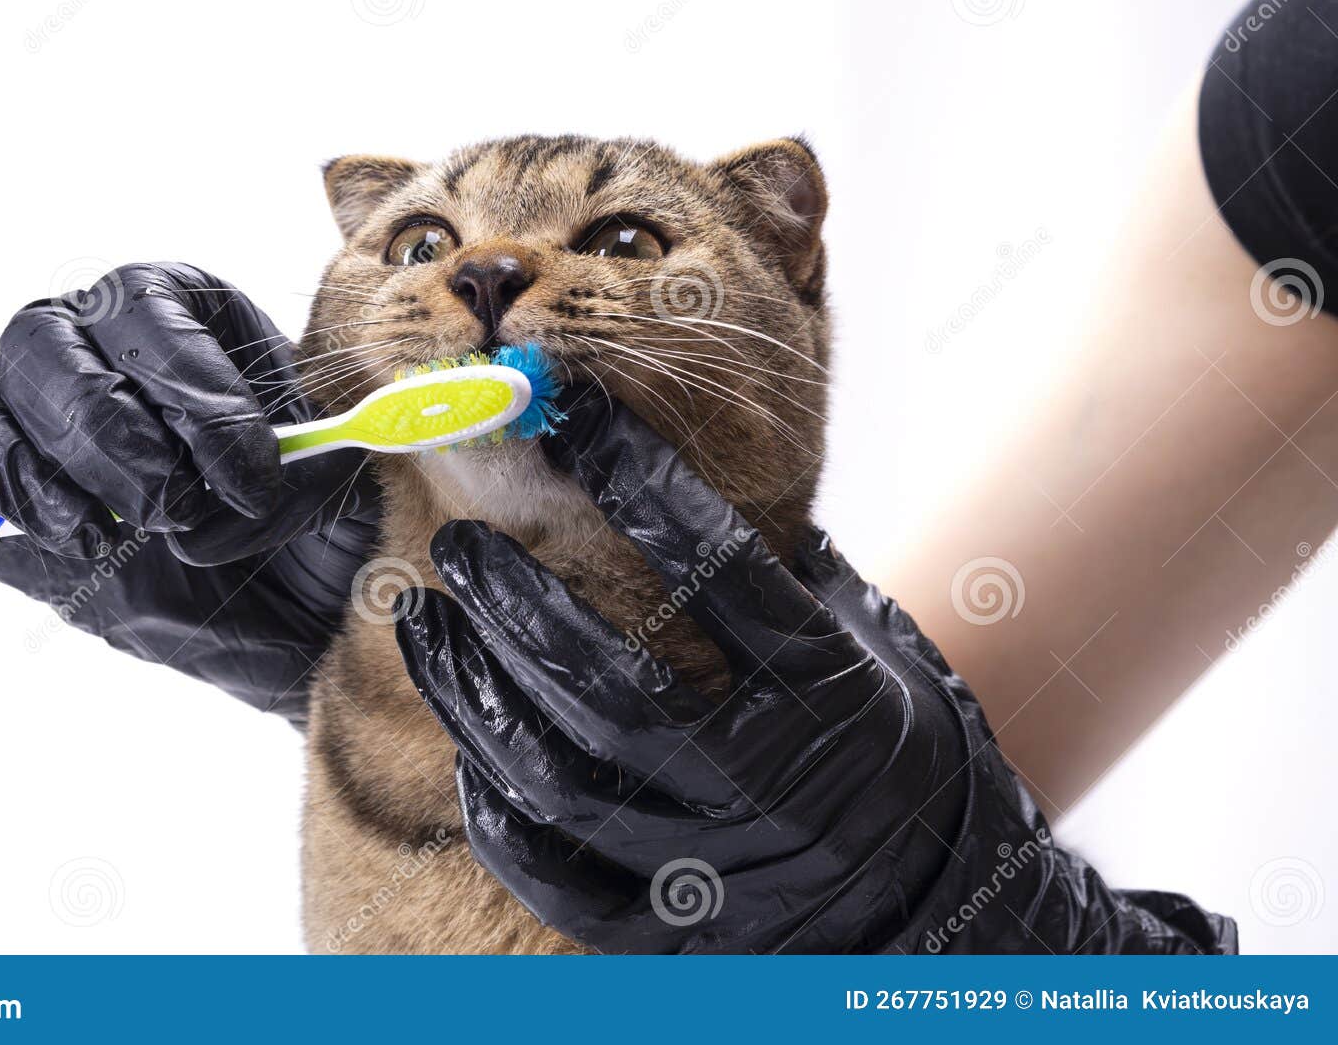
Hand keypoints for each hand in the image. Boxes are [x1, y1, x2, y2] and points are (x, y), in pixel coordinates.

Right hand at [0, 262, 378, 723]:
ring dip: (26, 470)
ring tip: (92, 533)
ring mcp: (38, 423)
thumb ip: (313, 466)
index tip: (249, 473)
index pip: (150, 314)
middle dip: (110, 433)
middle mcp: (97, 350)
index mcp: (184, 317)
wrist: (308, 609)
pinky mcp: (5, 501)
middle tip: (165, 506)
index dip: (195, 392)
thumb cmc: (325, 526)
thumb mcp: (342, 485)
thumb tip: (279, 475)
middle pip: (47, 347)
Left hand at [396, 390, 1235, 952]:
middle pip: (614, 689)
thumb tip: (666, 453)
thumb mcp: (858, 634)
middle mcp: (769, 780)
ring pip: (562, 783)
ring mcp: (718, 868)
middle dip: (519, 607)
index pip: (719, 565)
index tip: (573, 414)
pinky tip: (466, 752)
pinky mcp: (675, 937)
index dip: (639, 478)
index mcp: (828, 687)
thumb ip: (777, 560)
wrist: (928, 892)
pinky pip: (561, 883)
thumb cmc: (872, 731)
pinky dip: (499, 817)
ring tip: (424, 621)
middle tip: (459, 544)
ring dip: (474, 696)